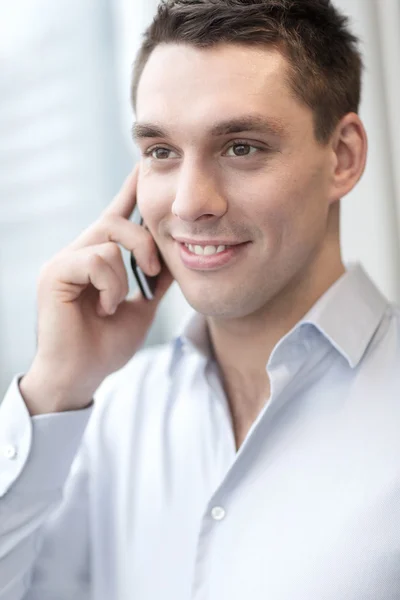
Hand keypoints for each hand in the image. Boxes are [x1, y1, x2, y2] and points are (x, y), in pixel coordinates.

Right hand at [20, 166, 172, 413]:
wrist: (82, 376)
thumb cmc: (106, 345)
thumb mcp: (140, 307)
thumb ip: (154, 281)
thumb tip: (175, 257)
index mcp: (98, 259)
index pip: (115, 216)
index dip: (129, 191)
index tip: (144, 167)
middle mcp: (78, 253)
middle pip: (115, 219)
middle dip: (144, 241)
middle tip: (153, 271)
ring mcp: (64, 261)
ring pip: (108, 239)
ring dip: (125, 274)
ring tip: (117, 303)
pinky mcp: (56, 274)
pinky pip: (96, 259)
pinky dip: (111, 286)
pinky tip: (105, 308)